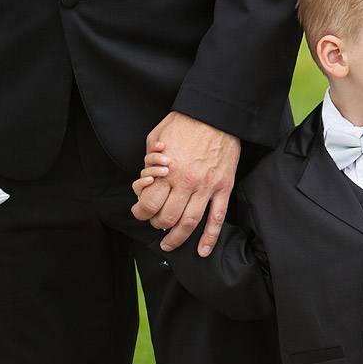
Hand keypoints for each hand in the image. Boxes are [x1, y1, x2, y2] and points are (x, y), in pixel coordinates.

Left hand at [131, 112, 240, 256]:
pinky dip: (210, 237)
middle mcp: (185, 182)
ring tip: (170, 244)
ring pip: (190, 222)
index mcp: (166, 171)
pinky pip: (217, 217)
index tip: (140, 212)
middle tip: (155, 223)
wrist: (215, 113)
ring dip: (177, 238)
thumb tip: (145, 179)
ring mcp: (206, 187)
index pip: (148, 204)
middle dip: (157, 224)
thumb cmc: (184, 123)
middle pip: (167, 218)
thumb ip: (149, 162)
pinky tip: (202, 250)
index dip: (140, 213)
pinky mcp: (223, 187)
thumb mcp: (156, 137)